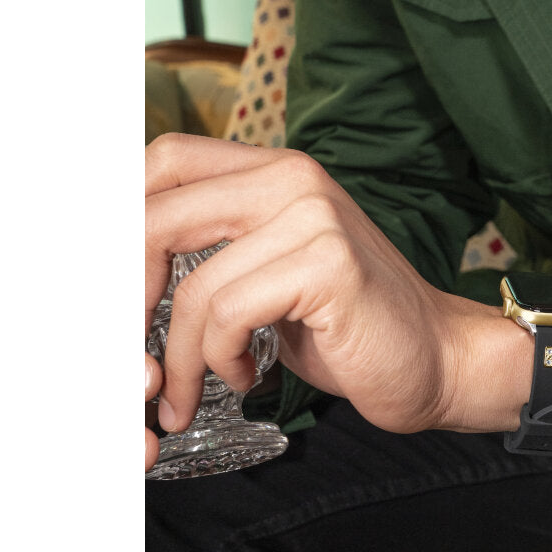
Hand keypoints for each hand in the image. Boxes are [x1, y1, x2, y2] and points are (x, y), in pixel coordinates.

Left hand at [145, 133, 500, 453]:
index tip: (113, 291)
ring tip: (189, 390)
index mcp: (277, 171)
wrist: (439, 360)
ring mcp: (314, 218)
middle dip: (124, 300)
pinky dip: (220, 363)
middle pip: (155, 217)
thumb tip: (117, 268)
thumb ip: (213, 248)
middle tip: (129, 352)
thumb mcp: (270, 270)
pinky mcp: (329, 267)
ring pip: (192, 287)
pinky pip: (230, 317)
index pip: (164, 160)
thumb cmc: (347, 325)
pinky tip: (246, 377)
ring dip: (179, 358)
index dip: (118, 222)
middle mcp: (294, 179)